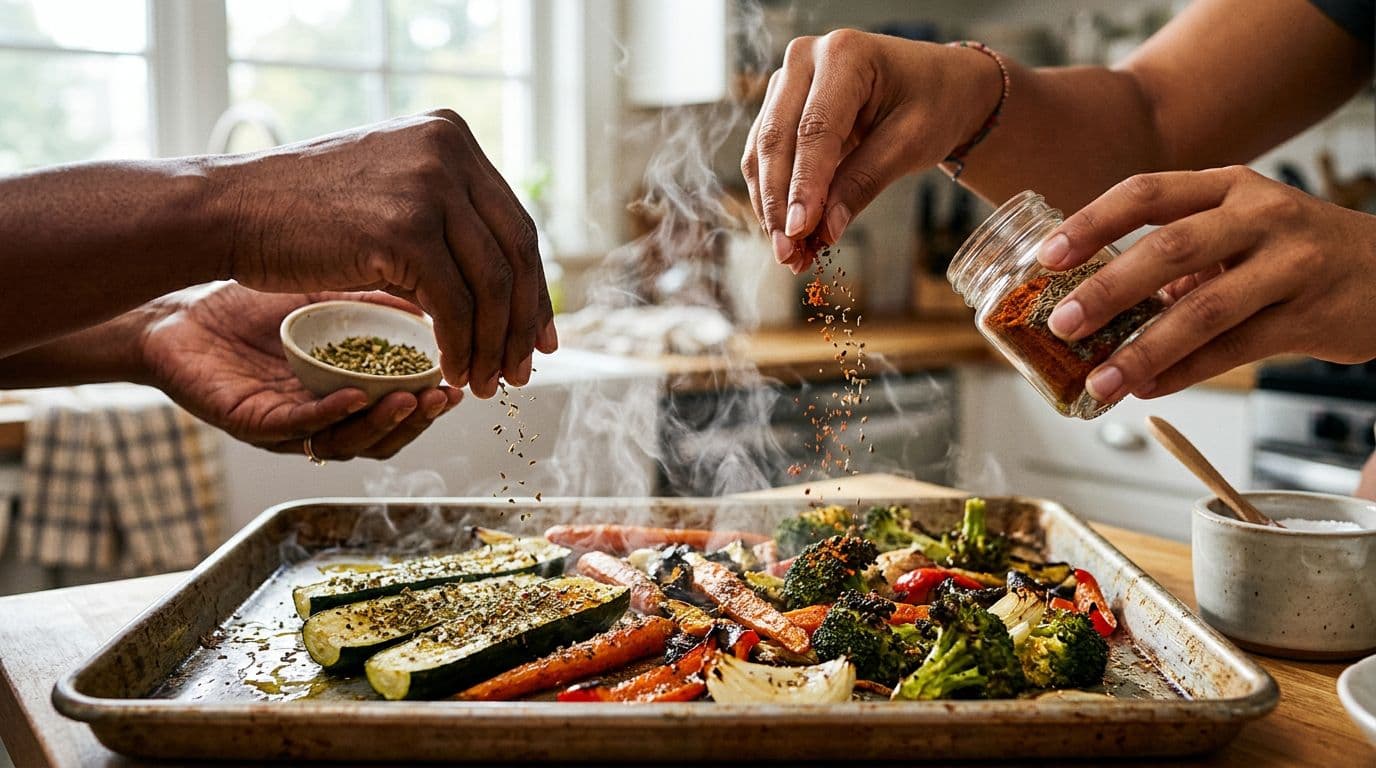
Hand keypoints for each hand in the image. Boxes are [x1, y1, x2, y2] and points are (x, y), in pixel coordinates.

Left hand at [139, 283, 461, 459]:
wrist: (177, 310)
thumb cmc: (249, 304)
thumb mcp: (328, 296)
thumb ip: (378, 300)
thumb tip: (440, 290)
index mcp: (344, 392)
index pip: (400, 411)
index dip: (433, 402)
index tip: (462, 378)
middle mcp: (320, 417)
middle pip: (381, 437)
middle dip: (418, 421)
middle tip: (445, 396)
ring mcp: (287, 425)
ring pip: (345, 441)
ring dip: (383, 424)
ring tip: (411, 399)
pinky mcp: (252, 422)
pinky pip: (298, 428)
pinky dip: (331, 416)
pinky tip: (355, 395)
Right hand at [211, 110, 555, 397]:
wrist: (229, 210)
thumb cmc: (299, 210)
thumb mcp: (387, 190)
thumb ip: (443, 214)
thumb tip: (501, 272)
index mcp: (450, 133)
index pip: (514, 221)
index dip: (533, 285)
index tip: (539, 332)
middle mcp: (448, 150)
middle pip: (515, 252)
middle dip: (524, 320)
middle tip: (526, 367)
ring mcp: (429, 187)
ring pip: (492, 285)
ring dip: (494, 344)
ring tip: (490, 382)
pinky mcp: (406, 231)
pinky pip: (454, 306)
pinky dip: (460, 348)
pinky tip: (452, 373)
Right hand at [740, 31, 1000, 272]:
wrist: (939, 85)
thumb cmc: (935, 103)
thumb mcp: (911, 143)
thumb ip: (864, 182)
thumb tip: (825, 231)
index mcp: (845, 54)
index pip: (814, 130)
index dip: (804, 185)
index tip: (799, 232)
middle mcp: (805, 58)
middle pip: (777, 139)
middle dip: (779, 203)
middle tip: (788, 253)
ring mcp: (788, 80)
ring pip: (762, 150)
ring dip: (771, 205)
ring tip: (789, 253)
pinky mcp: (781, 104)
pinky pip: (765, 154)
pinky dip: (774, 195)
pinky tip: (788, 232)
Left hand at [1036, 166, 1375, 401]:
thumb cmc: (1294, 250)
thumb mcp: (1239, 225)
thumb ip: (1176, 249)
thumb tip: (1091, 293)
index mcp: (1228, 185)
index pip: (1147, 193)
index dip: (1092, 223)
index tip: (1047, 257)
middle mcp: (1260, 216)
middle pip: (1171, 249)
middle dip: (1108, 290)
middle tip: (1062, 323)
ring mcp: (1290, 264)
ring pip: (1204, 309)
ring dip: (1143, 349)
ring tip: (1100, 379)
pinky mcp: (1310, 316)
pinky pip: (1234, 350)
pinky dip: (1184, 372)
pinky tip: (1147, 388)